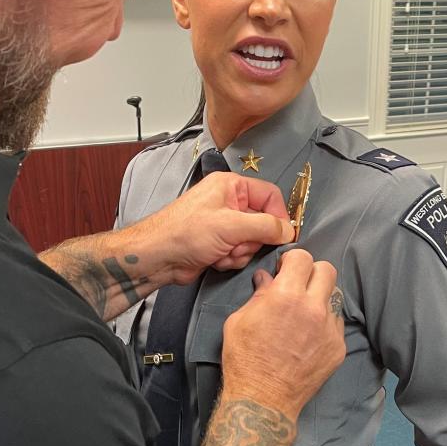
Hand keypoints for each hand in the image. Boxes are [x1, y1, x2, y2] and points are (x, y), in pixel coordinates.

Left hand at [140, 172, 294, 283]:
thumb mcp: (231, 226)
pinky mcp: (219, 243)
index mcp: (231, 186)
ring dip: (241, 252)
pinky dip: (231, 259)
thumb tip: (288, 230)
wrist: (158, 257)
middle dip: (252, 240)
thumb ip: (265, 226)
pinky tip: (215, 259)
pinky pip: (240, 253)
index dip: (279, 216)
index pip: (270, 195)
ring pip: (252, 241)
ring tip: (222, 252)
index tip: (281, 235)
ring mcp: (224, 224)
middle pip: (263, 222)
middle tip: (237, 245)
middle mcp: (229, 202)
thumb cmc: (184, 233)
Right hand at [220, 250, 345, 422]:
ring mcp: (329, 329)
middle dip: (311, 273)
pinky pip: (336, 323)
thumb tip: (266, 279)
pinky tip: (309, 335)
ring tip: (305, 313)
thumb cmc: (245, 360)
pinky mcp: (337, 348)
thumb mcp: (239, 321)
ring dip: (320, 297)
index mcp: (286, 296)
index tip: (285, 269)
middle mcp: (313, 308)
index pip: (302, 257)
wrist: (263, 399)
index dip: (292, 260)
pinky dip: (324, 323)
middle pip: (327, 270)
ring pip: (335, 296)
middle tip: (299, 285)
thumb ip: (258, 295)